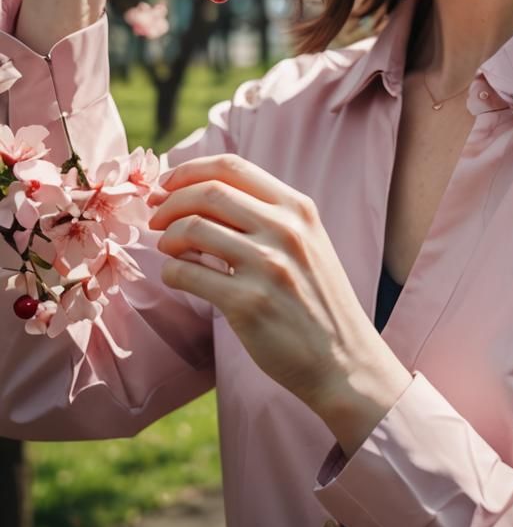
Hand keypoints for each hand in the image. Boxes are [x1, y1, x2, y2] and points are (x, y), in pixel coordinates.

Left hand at [146, 154, 384, 413]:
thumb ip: (267, 215)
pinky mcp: (248, 303)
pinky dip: (171, 271)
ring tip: (168, 249)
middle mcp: (285, 229)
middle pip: (208, 192)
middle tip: (155, 218)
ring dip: (168, 237)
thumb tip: (205, 194)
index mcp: (297, 208)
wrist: (344, 359)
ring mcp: (267, 265)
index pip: (232, 167)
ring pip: (193, 229)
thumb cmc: (317, 300)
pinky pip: (188, 274)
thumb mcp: (307, 241)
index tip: (167, 184)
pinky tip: (177, 276)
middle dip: (170, 201)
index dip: (190, 170)